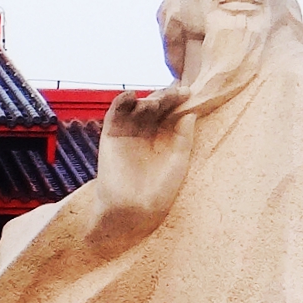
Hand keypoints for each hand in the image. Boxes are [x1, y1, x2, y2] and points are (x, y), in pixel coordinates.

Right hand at [87, 86, 195, 240]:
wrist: (132, 210)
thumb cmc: (159, 192)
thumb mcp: (179, 161)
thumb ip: (184, 137)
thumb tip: (191, 112)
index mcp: (164, 138)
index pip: (171, 112)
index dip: (179, 100)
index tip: (189, 93)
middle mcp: (147, 132)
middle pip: (156, 105)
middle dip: (166, 97)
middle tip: (176, 92)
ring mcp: (129, 132)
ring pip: (138, 106)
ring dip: (148, 98)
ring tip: (157, 101)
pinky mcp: (111, 135)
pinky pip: (115, 113)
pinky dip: (121, 101)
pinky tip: (131, 96)